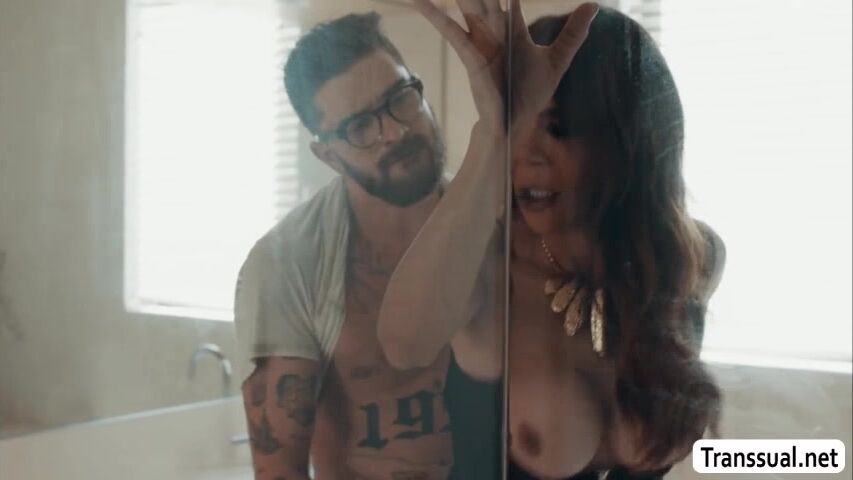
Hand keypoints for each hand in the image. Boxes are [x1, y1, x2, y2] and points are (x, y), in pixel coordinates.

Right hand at [413, 0, 598, 128]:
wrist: (515, 123)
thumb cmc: (531, 93)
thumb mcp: (558, 59)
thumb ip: (573, 32)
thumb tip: (594, 5)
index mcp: (511, 28)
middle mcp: (492, 30)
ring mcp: (478, 40)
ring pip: (466, 4)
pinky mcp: (469, 54)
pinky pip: (450, 30)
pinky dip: (434, 15)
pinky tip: (420, 3)